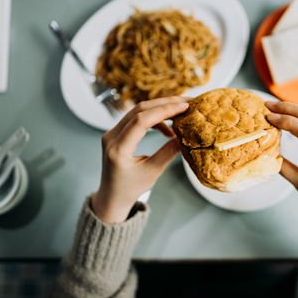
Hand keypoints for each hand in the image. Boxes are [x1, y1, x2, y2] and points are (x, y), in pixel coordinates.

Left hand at [92, 97, 189, 223]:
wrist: (112, 195)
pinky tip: (167, 128)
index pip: (141, 121)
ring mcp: (111, 132)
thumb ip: (168, 152)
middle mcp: (111, 137)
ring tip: (180, 113)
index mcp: (118, 149)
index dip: (164, 111)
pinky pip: (136, 117)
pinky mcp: (116, 132)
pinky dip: (153, 118)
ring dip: (160, 109)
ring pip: (138, 111)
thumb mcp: (153, 171)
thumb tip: (186, 136)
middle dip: (165, 104)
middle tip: (187, 102)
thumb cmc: (131, 188)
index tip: (184, 107)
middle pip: (139, 110)